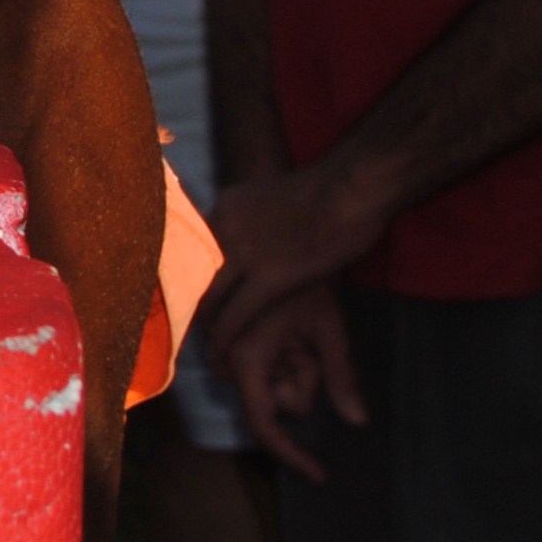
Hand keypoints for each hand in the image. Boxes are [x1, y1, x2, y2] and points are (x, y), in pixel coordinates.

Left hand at [203, 154, 396, 345]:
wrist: (352, 185)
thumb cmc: (328, 191)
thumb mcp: (270, 197)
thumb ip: (251, 218)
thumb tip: (249, 235)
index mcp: (226, 207)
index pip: (192, 250)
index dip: (188, 280)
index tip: (189, 303)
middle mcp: (225, 227)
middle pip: (192, 276)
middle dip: (191, 307)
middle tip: (191, 333)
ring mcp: (245, 250)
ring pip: (209, 298)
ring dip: (205, 328)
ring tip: (206, 350)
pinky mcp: (271, 275)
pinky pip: (236, 314)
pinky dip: (225, 338)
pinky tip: (224, 356)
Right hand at [214, 270, 365, 479]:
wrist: (285, 228)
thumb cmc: (311, 277)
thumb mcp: (330, 327)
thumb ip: (338, 375)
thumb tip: (358, 421)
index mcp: (246, 354)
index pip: (264, 422)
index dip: (291, 455)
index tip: (320, 475)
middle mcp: (221, 349)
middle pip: (266, 398)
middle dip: (295, 383)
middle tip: (313, 349)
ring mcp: (213, 334)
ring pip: (257, 377)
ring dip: (283, 364)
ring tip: (299, 327)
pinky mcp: (213, 318)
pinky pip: (242, 355)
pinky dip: (271, 351)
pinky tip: (284, 323)